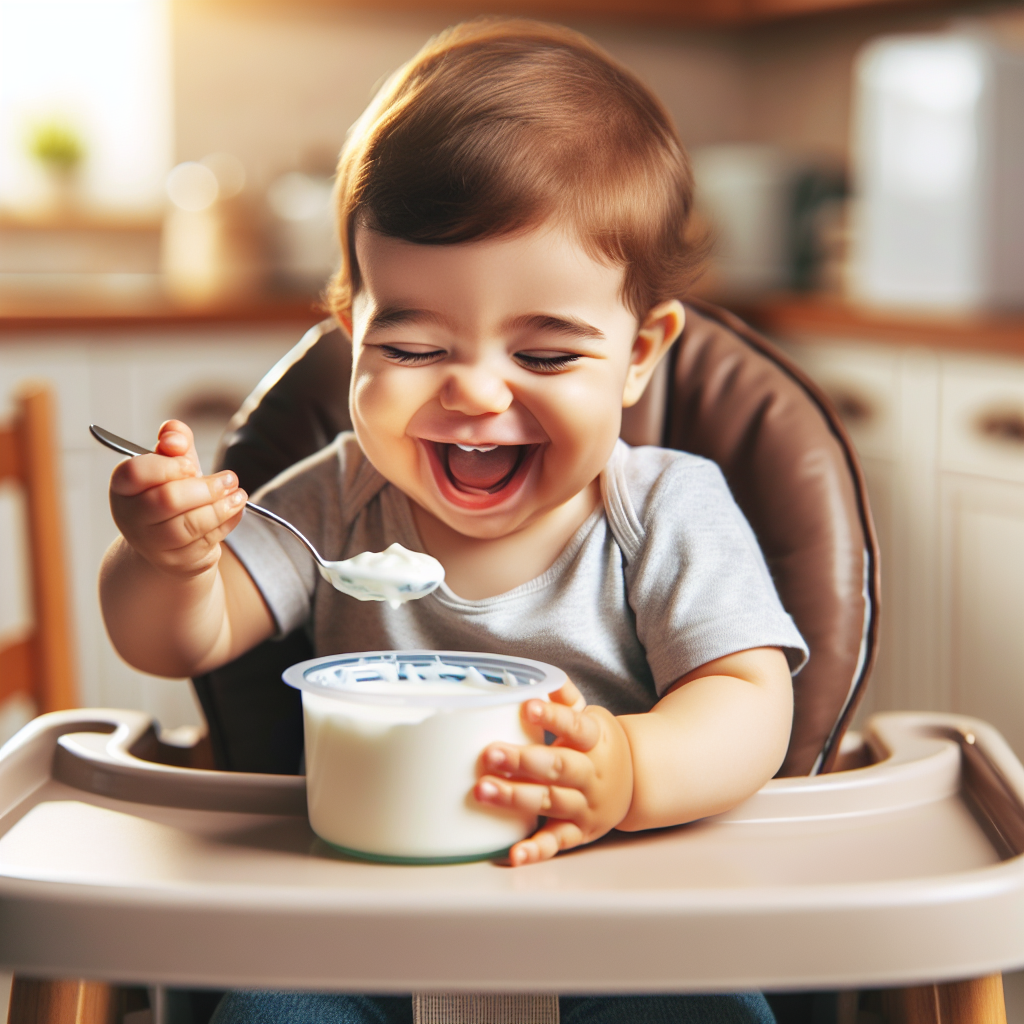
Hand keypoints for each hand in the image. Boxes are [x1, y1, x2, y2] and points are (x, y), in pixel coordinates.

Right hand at [109, 420, 246, 577]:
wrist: (169, 542)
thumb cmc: (172, 493)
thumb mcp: (173, 463)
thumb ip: (174, 441)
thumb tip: (174, 435)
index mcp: (123, 487)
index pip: (136, 472)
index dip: (169, 466)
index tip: (191, 465)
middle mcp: (130, 517)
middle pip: (167, 501)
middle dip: (205, 488)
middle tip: (230, 478)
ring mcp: (151, 544)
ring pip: (188, 526)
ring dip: (220, 508)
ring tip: (238, 495)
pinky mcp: (175, 562)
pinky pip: (204, 542)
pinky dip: (226, 524)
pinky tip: (235, 511)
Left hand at [473, 680, 633, 865]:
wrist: (636, 783)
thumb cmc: (600, 745)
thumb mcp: (590, 717)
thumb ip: (566, 698)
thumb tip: (543, 677)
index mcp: (596, 740)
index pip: (575, 726)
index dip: (552, 716)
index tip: (526, 707)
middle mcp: (593, 774)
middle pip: (558, 767)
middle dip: (522, 760)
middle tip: (489, 753)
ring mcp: (585, 806)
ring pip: (550, 802)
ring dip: (516, 797)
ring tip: (482, 790)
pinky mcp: (578, 833)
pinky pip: (555, 843)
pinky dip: (535, 850)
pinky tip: (513, 854)